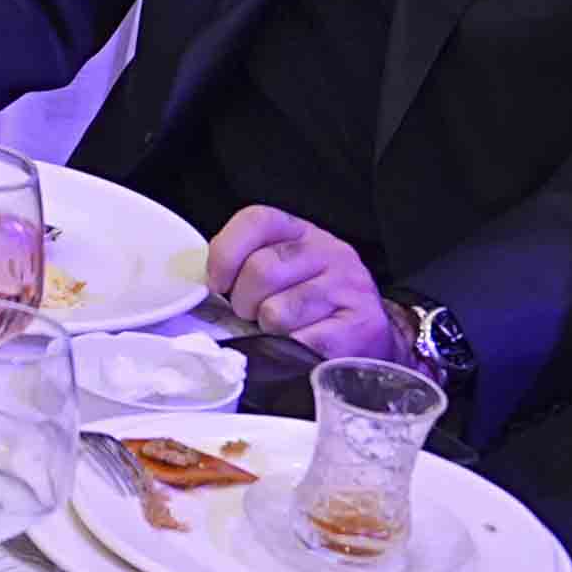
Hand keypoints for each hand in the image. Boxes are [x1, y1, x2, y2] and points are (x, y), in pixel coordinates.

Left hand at [204, 207, 402, 366]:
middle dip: (243, 302)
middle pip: (261, 270)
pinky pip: (302, 342)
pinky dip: (291, 351)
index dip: (226, 252)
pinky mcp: (360, 325)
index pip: (257, 220)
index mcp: (302, 232)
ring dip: (267, 330)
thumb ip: (246, 266)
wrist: (368, 334)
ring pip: (278, 311)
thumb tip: (203, 287)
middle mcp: (329, 252)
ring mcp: (348, 287)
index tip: (217, 283)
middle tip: (250, 315)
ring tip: (279, 330)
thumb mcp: (283, 270)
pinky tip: (300, 345)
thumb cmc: (313, 303)